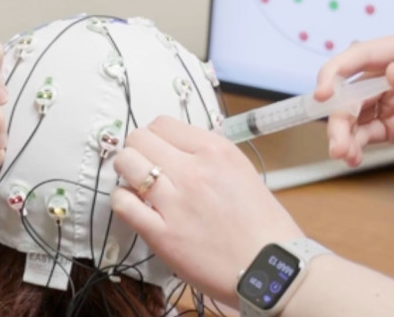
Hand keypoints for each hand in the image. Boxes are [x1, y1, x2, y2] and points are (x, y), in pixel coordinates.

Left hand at [110, 116, 302, 304]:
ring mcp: (175, 202)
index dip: (156, 137)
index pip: (162, 124)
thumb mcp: (240, 172)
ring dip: (127, 172)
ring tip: (139, 185)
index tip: (160, 151)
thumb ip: (205, 155)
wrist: (272, 270)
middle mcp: (193, 171)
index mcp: (216, 151)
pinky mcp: (161, 233)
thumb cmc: (262, 225)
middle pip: (138, 138)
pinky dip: (122, 200)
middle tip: (147, 167)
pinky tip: (134, 206)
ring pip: (126, 162)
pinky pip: (122, 202)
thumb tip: (175, 146)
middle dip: (138, 150)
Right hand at [314, 36, 393, 165]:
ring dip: (344, 138)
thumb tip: (391, 74)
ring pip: (353, 119)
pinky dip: (357, 147)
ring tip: (345, 156)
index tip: (323, 95)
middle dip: (338, 121)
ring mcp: (386, 103)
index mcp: (391, 53)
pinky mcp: (390, 125)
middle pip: (348, 95)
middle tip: (338, 144)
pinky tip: (353, 157)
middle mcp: (383, 78)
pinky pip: (366, 135)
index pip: (354, 58)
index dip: (332, 75)